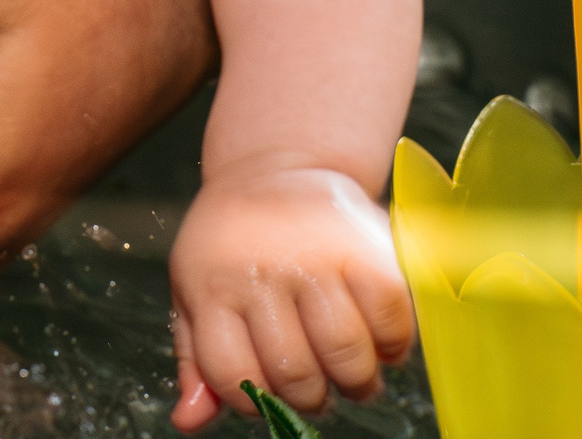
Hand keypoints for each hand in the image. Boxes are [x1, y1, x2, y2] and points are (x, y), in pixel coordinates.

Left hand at [164, 166, 414, 430]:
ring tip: (352, 373)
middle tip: (320, 388)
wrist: (275, 167)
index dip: (252, 400)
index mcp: (211, 286)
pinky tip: (379, 340)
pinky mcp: (367, 249)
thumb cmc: (232, 245)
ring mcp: (317, 258)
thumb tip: (189, 422)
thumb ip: (195, 360)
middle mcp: (262, 271)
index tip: (267, 392)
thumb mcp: (195, 293)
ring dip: (356, 381)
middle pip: (296, 375)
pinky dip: (392, 346)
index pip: (232, 377)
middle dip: (312, 397)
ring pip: (347, 356)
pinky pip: (391, 323)